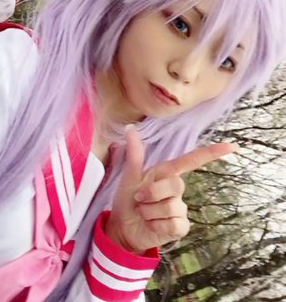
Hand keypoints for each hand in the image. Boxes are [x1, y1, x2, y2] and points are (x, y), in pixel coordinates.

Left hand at [106, 126, 237, 253]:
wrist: (124, 227)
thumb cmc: (129, 199)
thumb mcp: (130, 176)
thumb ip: (134, 154)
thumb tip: (130, 128)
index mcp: (166, 173)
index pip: (192, 160)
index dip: (212, 153)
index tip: (232, 146)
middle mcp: (176, 189)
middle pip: (176, 184)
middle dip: (152, 192)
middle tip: (139, 199)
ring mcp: (181, 209)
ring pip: (171, 207)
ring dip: (150, 211)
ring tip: (144, 213)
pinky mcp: (181, 227)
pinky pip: (173, 224)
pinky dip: (157, 225)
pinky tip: (152, 225)